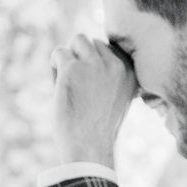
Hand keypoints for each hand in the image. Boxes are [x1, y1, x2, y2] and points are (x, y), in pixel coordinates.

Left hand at [50, 35, 136, 164]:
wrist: (89, 146)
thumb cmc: (100, 129)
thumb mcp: (118, 99)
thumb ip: (112, 77)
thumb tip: (96, 49)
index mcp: (131, 73)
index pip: (111, 49)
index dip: (96, 63)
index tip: (92, 85)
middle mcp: (116, 65)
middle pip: (94, 42)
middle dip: (82, 58)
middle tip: (78, 84)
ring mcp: (95, 65)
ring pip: (78, 40)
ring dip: (70, 56)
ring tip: (66, 79)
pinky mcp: (73, 68)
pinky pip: (59, 53)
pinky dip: (55, 66)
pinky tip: (58, 85)